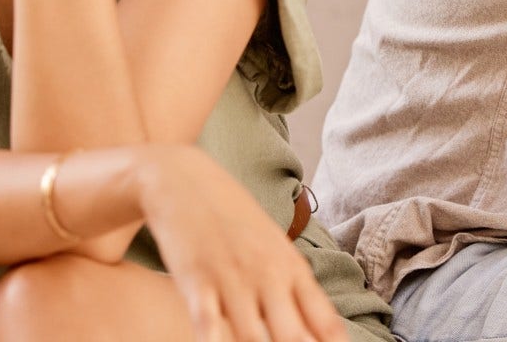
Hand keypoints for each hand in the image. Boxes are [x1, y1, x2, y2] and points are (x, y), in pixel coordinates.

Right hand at [138, 145, 347, 341]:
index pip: (323, 320)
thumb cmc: (232, 216)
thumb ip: (294, 286)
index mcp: (292, 267)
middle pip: (293, 336)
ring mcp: (232, 280)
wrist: (182, 179)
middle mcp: (267, 276)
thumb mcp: (272, 244)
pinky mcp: (195, 282)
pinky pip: (209, 325)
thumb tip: (323, 327)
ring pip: (254, 339)